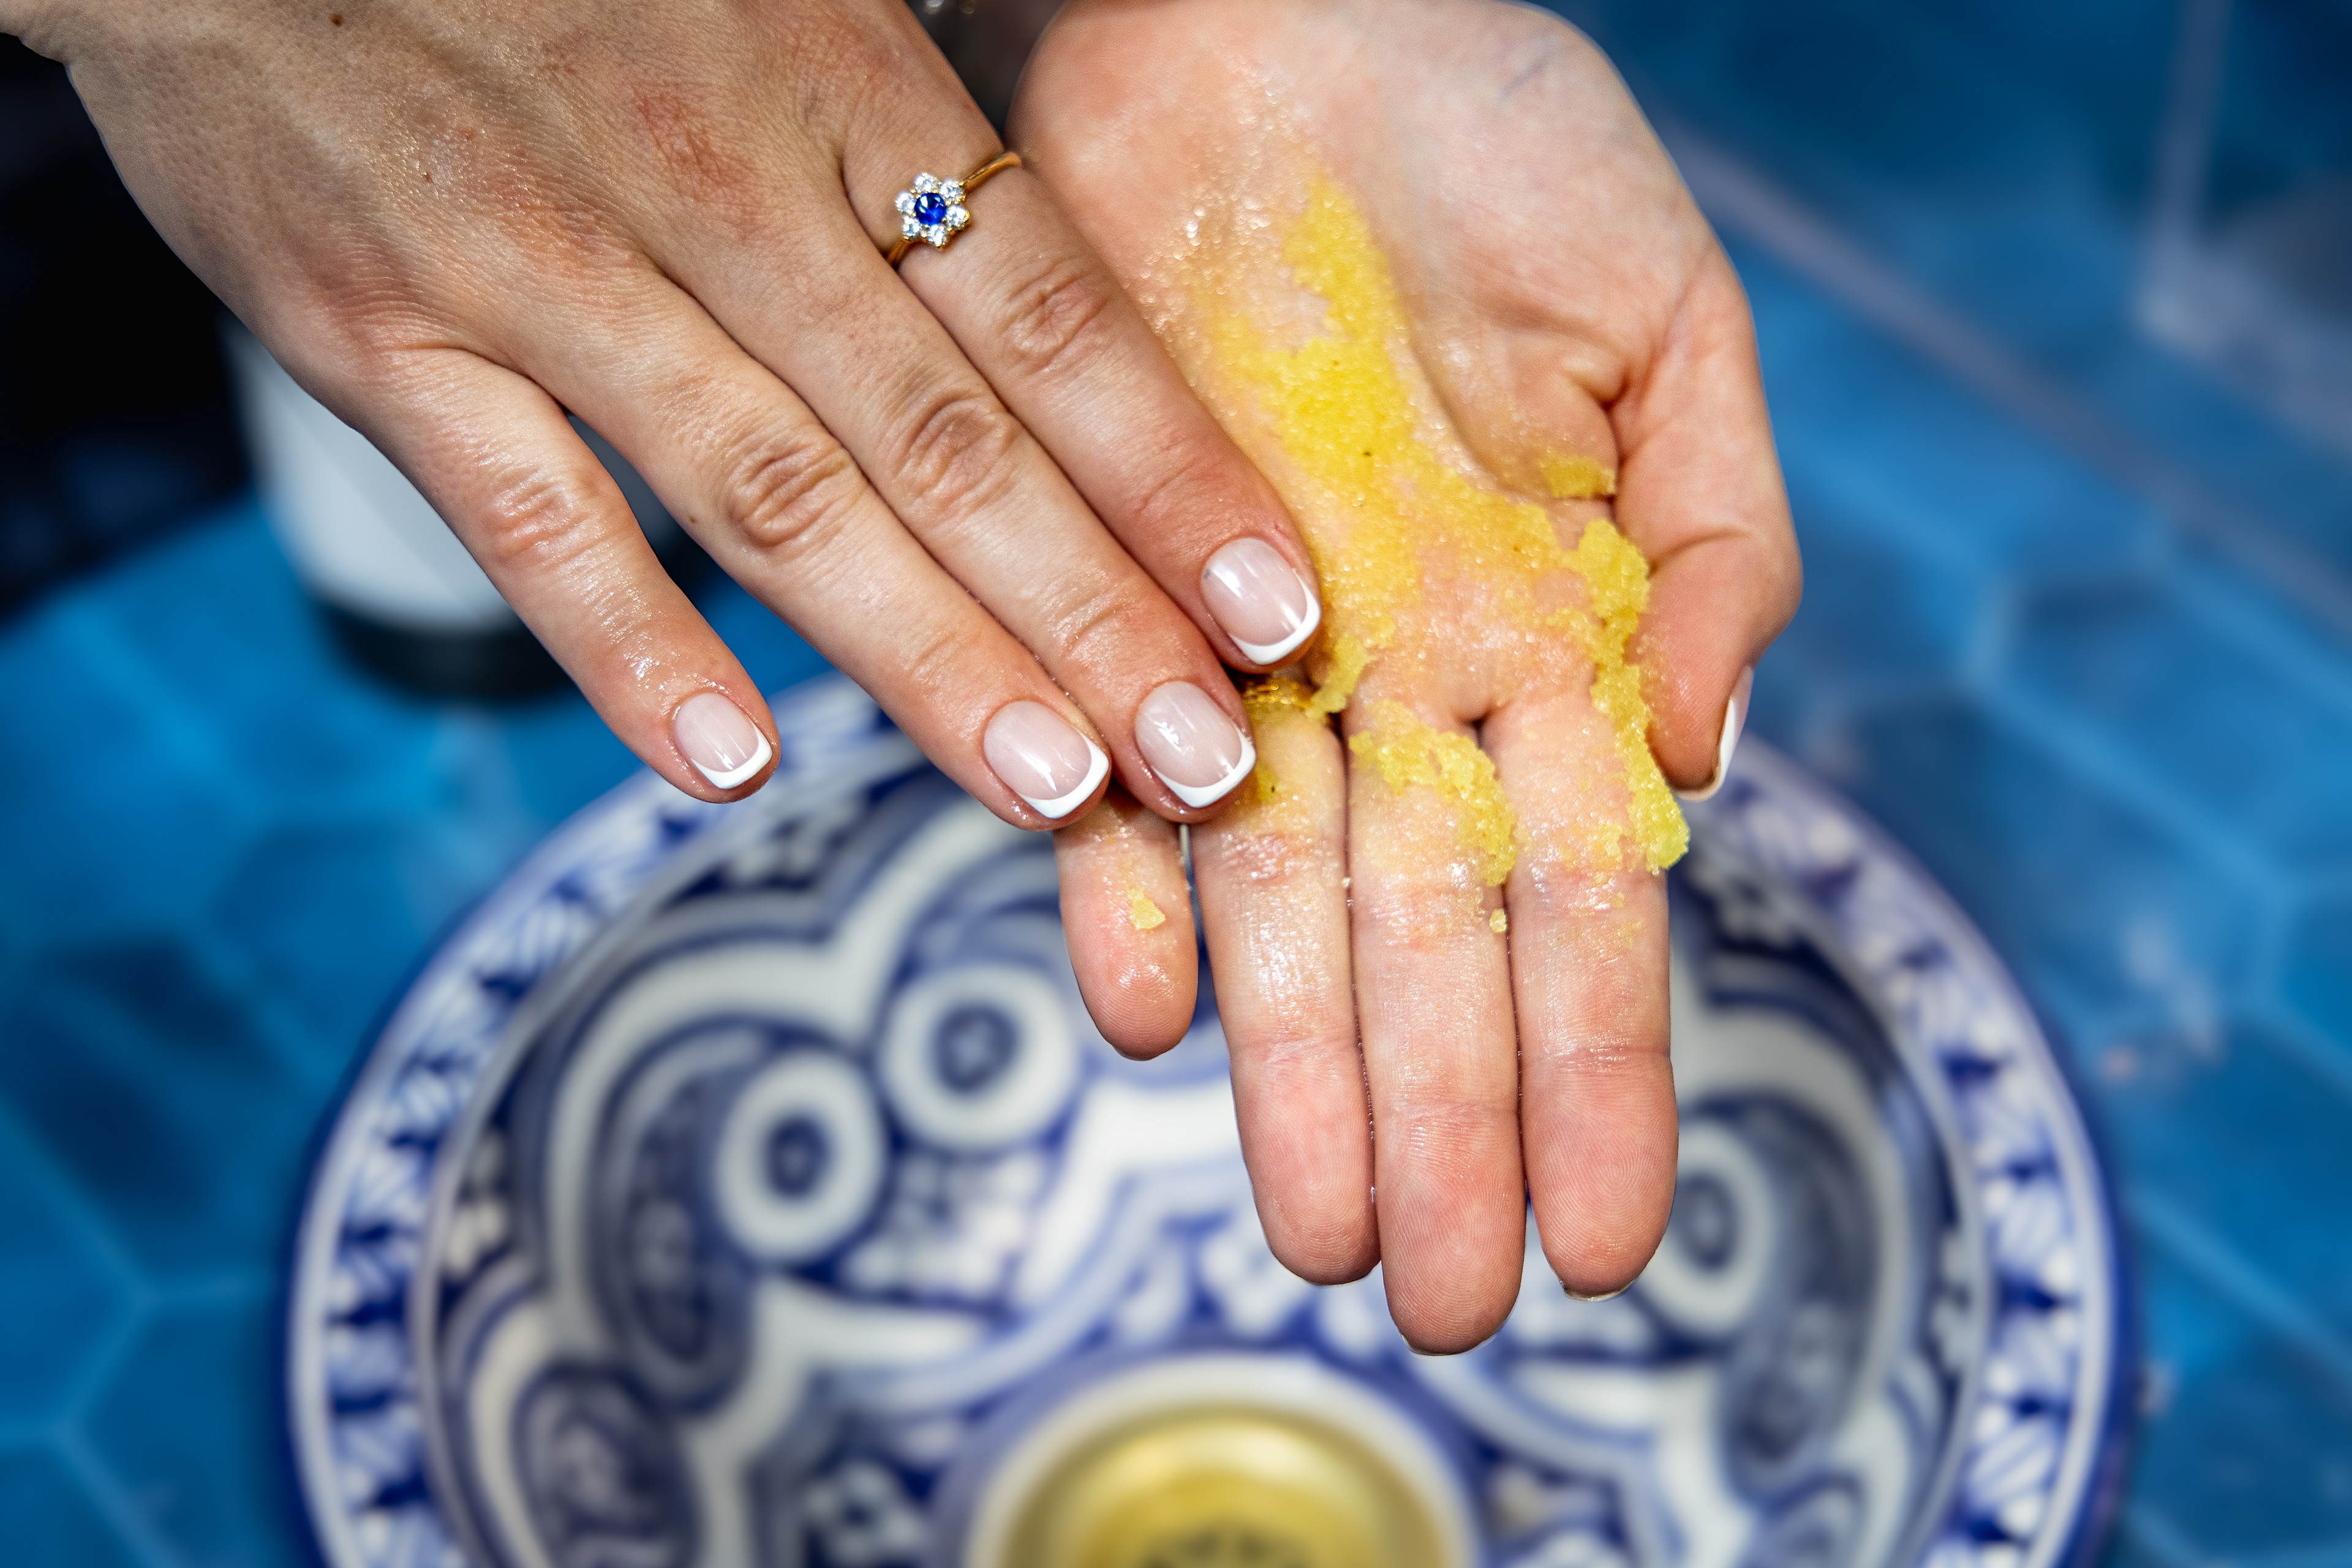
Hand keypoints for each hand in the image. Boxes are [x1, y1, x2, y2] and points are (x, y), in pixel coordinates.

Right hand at [3, 0, 1321, 825]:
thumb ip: (923, 134)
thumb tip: (1075, 303)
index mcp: (839, 84)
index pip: (1047, 316)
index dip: (1171, 474)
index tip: (1275, 611)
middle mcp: (712, 184)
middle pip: (944, 440)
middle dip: (1095, 614)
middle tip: (1210, 762)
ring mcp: (543, 269)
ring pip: (774, 499)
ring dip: (926, 658)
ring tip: (1056, 792)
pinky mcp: (389, 341)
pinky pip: (529, 518)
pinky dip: (631, 648)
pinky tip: (736, 768)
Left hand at [1016, 0, 1799, 1348]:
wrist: (1276, 18)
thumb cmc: (1493, 143)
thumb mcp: (1662, 322)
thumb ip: (1713, 540)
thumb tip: (1701, 762)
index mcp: (1546, 626)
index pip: (1583, 892)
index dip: (1598, 1068)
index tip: (1611, 1236)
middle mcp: (1393, 672)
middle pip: (1422, 940)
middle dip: (1438, 1122)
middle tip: (1440, 1302)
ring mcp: (1243, 643)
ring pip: (1269, 898)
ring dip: (1289, 1065)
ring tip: (1316, 1229)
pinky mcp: (1100, 587)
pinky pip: (1095, 769)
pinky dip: (1114, 881)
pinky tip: (1138, 1009)